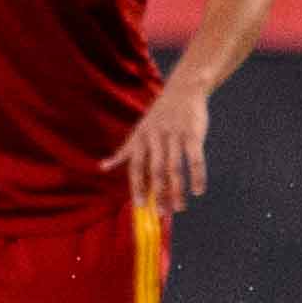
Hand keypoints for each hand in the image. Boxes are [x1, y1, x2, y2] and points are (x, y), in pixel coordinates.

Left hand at [104, 82, 207, 213]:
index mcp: (141, 139)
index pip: (136, 166)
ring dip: (177, 190)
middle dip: (159, 193)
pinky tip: (198, 191)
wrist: (182, 90)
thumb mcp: (139, 131)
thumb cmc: (160, 115)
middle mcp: (155, 138)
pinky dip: (197, 176)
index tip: (141, 206)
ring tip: (180, 208)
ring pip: (175, 168)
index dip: (138, 186)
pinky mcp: (193, 134)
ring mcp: (174, 136)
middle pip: (155, 171)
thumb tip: (103, 167)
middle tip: (162, 213)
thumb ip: (124, 151)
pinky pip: (195, 159)